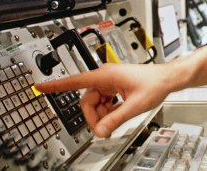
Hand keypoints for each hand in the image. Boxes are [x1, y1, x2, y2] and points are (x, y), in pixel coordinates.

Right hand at [34, 63, 173, 137]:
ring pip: (95, 103)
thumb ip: (115, 119)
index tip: (40, 87)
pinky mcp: (114, 87)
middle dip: (94, 116)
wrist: (167, 79)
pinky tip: (120, 112)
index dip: (55, 85)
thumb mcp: (134, 106)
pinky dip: (109, 111)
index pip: (74, 81)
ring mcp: (109, 82)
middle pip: (87, 101)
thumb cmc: (154, 84)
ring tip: (118, 118)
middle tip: (105, 128)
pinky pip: (103, 103)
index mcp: (105, 76)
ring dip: (103, 114)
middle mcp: (104, 77)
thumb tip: (100, 131)